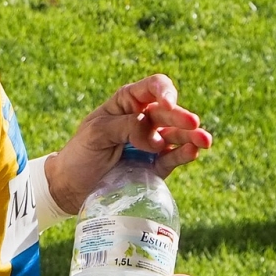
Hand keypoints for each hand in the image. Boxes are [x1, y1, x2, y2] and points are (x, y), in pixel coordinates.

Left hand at [44, 74, 212, 214]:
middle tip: (193, 123)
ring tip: (205, 140)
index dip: (164, 91)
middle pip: (169, 112)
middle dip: (181, 116)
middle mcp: (143, 120)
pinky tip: (194, 151)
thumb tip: (156, 139)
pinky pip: (173, 158)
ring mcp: (151, 143)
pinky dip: (184, 154)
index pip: (153, 87)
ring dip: (192, 136)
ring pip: (176, 135)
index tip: (167, 103)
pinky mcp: (155, 166)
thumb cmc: (80, 154)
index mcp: (127, 103)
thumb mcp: (97, 133)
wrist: (70, 188)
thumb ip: (126, 127)